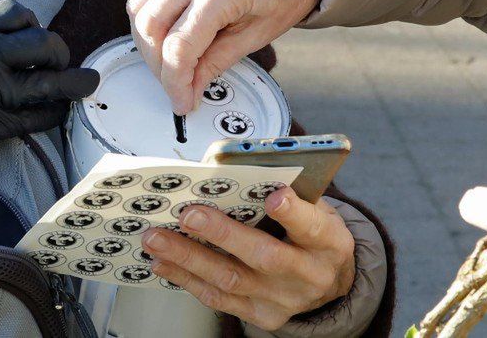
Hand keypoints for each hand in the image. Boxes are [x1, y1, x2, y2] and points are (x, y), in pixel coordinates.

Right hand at [0, 0, 98, 185]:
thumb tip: (1, 32)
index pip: (16, 13)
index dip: (33, 24)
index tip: (34, 36)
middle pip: (42, 42)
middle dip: (58, 51)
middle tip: (59, 61)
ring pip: (51, 80)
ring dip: (75, 81)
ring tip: (87, 82)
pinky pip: (40, 116)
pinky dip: (55, 113)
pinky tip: (58, 111)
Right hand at [128, 0, 326, 111]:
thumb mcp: (260, 33)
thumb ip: (219, 60)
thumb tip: (191, 89)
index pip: (179, 45)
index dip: (176, 82)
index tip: (183, 103)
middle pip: (151, 28)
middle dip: (159, 67)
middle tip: (178, 88)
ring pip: (140, 10)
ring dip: (148, 45)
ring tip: (172, 66)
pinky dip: (149, 21)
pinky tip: (169, 38)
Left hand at [146, 185, 354, 330]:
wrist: (328, 281)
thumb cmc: (312, 234)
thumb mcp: (317, 208)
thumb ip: (289, 192)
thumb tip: (237, 170)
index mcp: (329, 242)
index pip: (313, 226)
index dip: (293, 213)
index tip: (273, 196)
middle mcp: (308, 275)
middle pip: (264, 256)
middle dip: (222, 234)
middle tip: (188, 214)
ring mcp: (283, 300)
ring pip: (231, 280)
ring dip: (189, 258)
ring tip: (157, 239)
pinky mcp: (262, 315)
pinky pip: (220, 299)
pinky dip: (188, 279)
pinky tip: (164, 263)